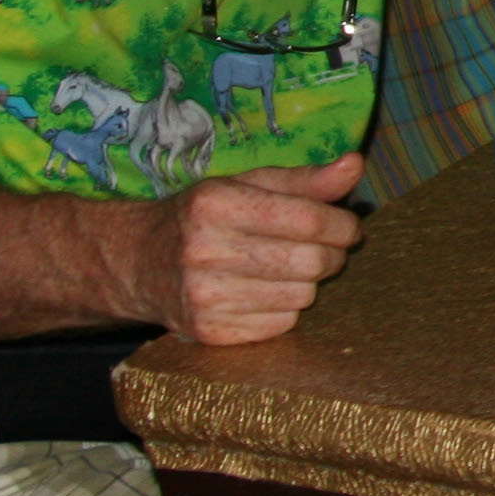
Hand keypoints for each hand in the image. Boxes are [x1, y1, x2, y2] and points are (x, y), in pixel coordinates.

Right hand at [139, 155, 367, 344]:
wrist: (139, 262)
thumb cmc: (204, 217)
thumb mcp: (247, 185)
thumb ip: (305, 178)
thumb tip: (355, 164)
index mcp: (216, 203)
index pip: (309, 218)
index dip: (343, 225)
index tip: (349, 227)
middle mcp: (205, 250)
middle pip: (311, 261)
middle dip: (332, 255)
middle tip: (324, 249)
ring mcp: (204, 295)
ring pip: (302, 296)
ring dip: (307, 282)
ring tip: (286, 268)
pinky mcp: (209, 331)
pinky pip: (282, 324)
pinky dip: (285, 309)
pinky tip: (263, 292)